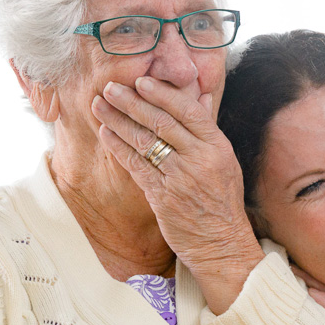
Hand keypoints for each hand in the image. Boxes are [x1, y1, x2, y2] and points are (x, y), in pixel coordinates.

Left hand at [92, 79, 262, 313]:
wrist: (222, 244)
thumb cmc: (222, 202)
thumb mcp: (225, 162)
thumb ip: (208, 130)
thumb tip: (201, 96)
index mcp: (218, 147)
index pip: (188, 111)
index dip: (163, 93)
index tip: (141, 80)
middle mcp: (200, 159)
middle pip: (162, 122)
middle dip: (132, 102)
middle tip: (110, 87)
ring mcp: (181, 179)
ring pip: (144, 142)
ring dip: (118, 121)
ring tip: (99, 106)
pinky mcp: (163, 197)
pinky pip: (137, 166)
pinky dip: (119, 148)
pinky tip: (106, 134)